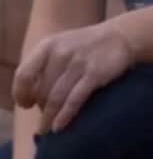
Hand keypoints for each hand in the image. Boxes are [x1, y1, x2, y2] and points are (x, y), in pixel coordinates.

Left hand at [12, 22, 133, 133]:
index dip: (21, 93)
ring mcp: (78, 63)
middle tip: (45, 115)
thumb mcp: (62, 45)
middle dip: (41, 107)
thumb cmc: (86, 45)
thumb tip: (32, 93)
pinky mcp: (94, 74)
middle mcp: (61, 52)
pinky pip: (74, 100)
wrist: (120, 36)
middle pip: (42, 91)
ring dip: (49, 117)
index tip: (26, 104)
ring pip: (55, 98)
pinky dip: (64, 116)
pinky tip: (59, 125)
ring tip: (47, 128)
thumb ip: (45, 64)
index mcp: (49, 45)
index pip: (24, 74)